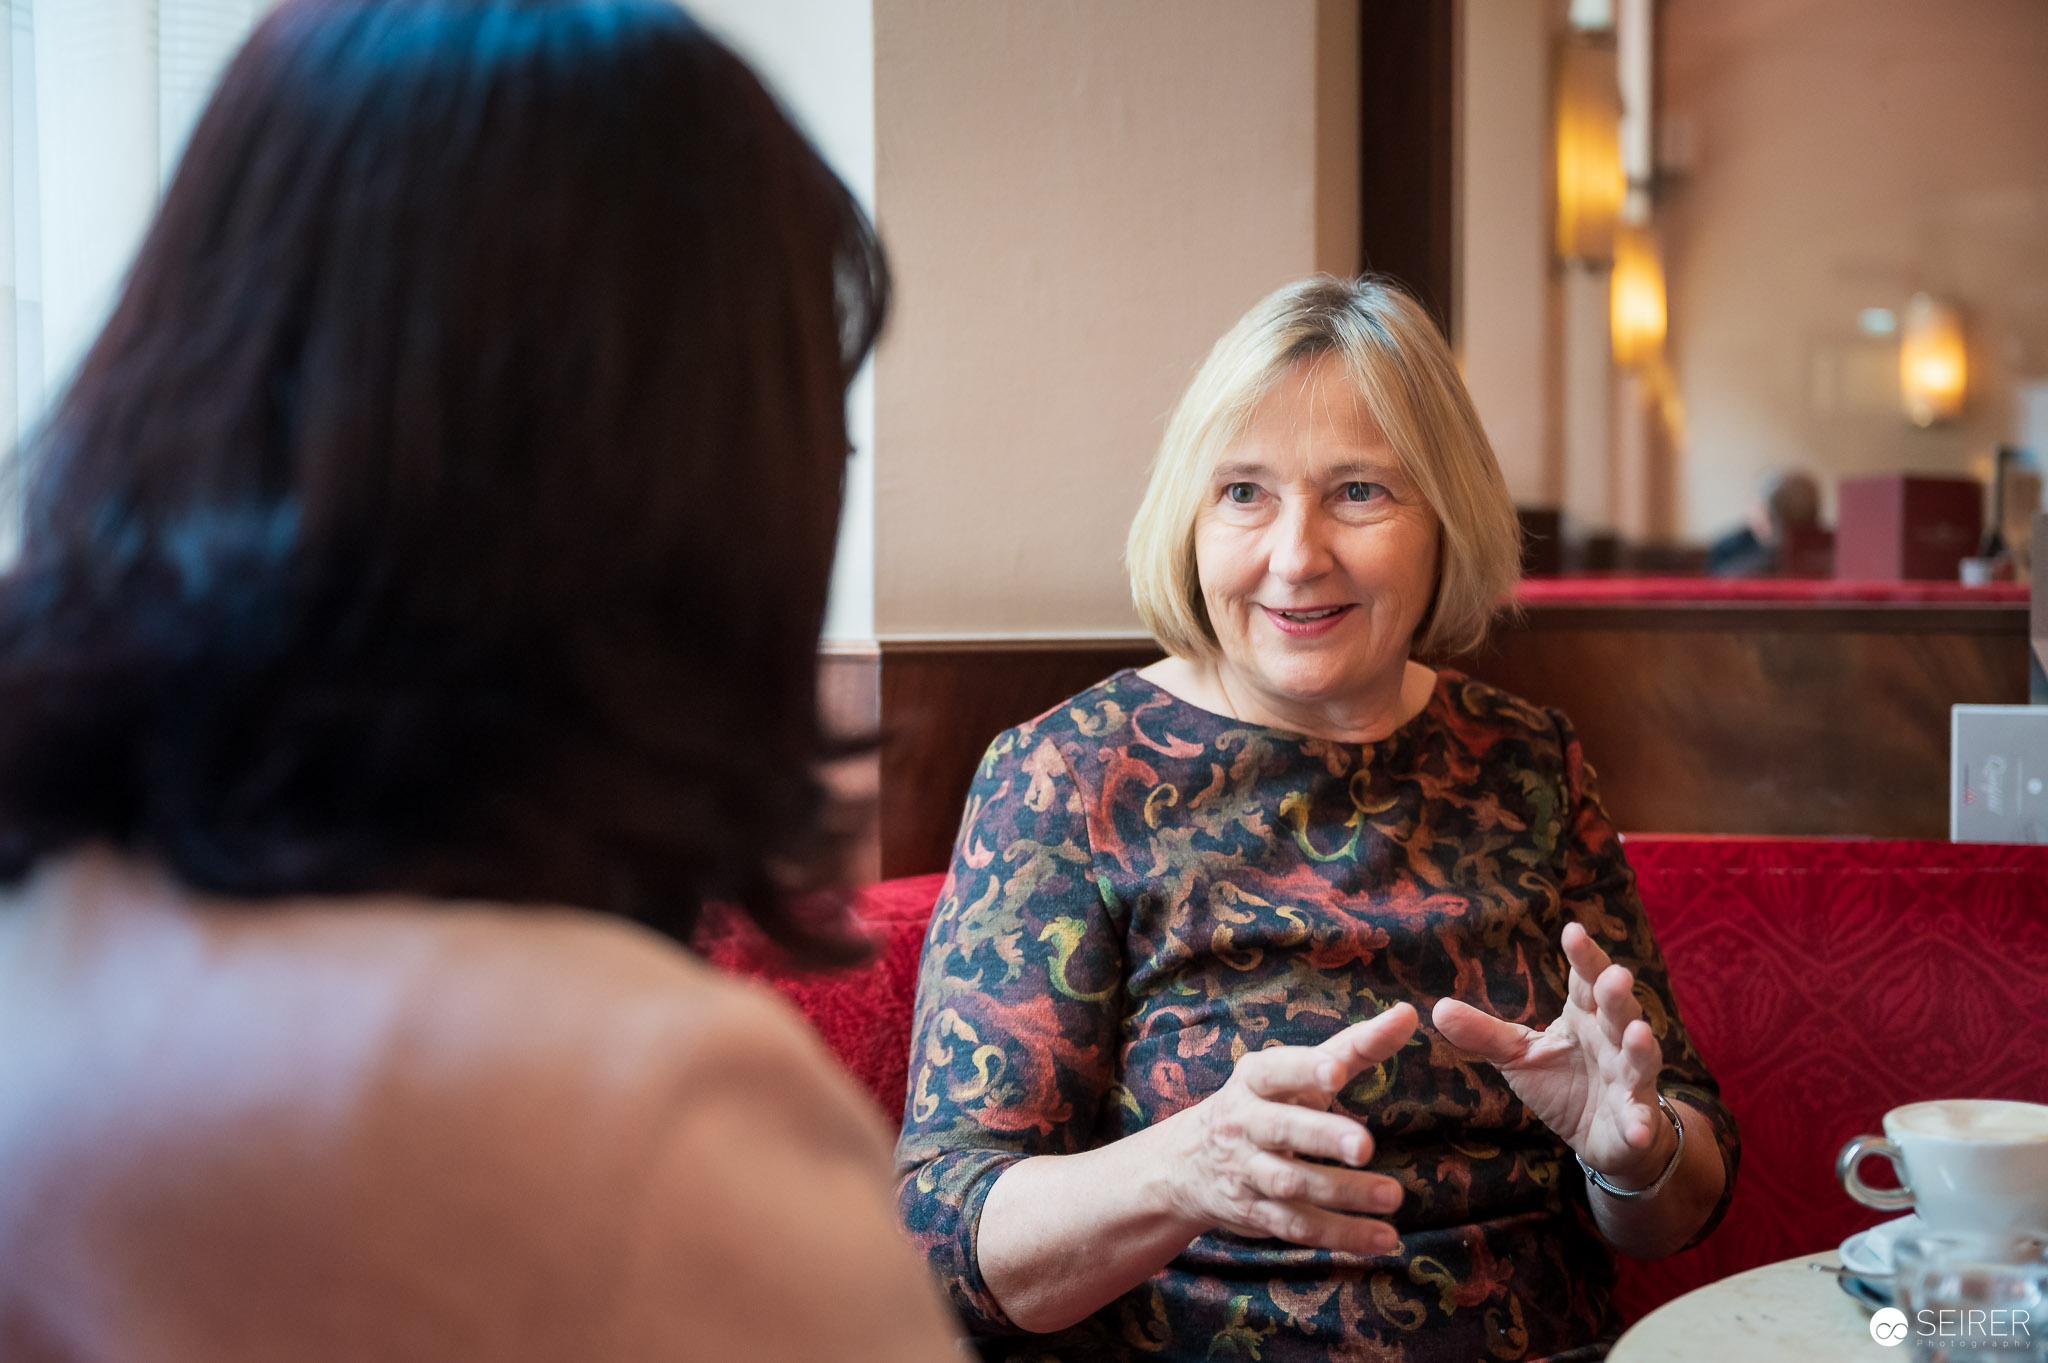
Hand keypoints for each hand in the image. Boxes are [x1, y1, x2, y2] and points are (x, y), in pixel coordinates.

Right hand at [1162, 1003, 1417, 1253]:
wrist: (1190, 1162)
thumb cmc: (1266, 1103)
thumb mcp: (1299, 1072)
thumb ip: (1356, 1046)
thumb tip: (1409, 1014)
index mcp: (1254, 1080)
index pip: (1276, 1071)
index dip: (1303, 1070)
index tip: (1335, 1072)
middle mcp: (1244, 1124)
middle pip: (1281, 1129)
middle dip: (1321, 1136)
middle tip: (1365, 1145)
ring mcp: (1246, 1172)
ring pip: (1292, 1184)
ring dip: (1342, 1193)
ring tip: (1392, 1194)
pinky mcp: (1256, 1214)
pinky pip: (1299, 1227)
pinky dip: (1341, 1235)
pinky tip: (1383, 1237)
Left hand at [1431, 923, 1672, 1187]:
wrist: (1599, 1136)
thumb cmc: (1562, 1083)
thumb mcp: (1517, 1055)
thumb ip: (1484, 1032)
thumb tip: (1437, 1008)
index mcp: (1583, 1016)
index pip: (1584, 980)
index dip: (1582, 956)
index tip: (1572, 930)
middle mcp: (1611, 1040)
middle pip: (1617, 1010)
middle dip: (1616, 993)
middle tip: (1615, 974)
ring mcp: (1629, 1078)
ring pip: (1639, 1057)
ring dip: (1640, 1046)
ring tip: (1637, 1033)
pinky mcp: (1635, 1117)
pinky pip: (1639, 1119)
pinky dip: (1640, 1123)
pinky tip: (1638, 1129)